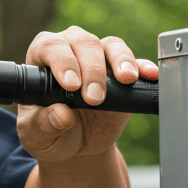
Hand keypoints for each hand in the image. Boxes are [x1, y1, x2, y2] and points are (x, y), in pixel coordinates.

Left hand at [16, 26, 157, 163]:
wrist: (76, 144)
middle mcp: (71, 49)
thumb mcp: (37, 135)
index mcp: (42, 58)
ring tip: (126, 80)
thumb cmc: (50, 132)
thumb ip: (43, 125)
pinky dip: (143, 67)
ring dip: (120, 61)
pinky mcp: (123, 71)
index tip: (71, 84)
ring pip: (112, 45)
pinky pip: (136, 62)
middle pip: (84, 42)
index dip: (62, 62)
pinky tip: (149, 76)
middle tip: (94, 98)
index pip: (50, 47)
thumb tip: (61, 115)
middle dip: (92, 69)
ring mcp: (99, 57)